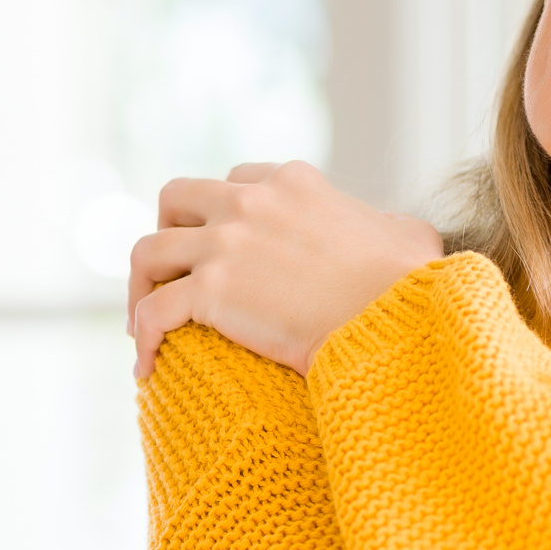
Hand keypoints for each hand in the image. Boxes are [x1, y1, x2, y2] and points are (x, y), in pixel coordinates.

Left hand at [128, 161, 446, 380]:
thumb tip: (395, 234)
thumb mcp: (407, 234)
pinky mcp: (212, 291)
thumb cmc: (411, 285)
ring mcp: (226, 244)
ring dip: (139, 285)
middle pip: (176, 198)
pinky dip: (142, 337)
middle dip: (166, 232)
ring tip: (143, 325)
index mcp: (292, 183)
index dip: (221, 213)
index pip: (236, 181)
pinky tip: (146, 368)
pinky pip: (152, 311)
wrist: (396, 318)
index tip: (220, 247)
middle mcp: (250, 202)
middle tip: (171, 274)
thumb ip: (387, 224)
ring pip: (148, 251)